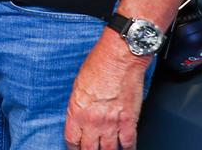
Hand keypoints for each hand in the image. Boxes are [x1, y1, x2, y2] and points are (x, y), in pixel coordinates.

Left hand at [64, 32, 148, 148]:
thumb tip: (81, 116)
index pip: (72, 139)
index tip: (76, 148)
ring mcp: (111, 123)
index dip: (74, 147)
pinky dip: (128, 149)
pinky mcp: (129, 121)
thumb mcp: (78, 86)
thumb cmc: (98, 66)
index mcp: (76, 111)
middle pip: (89, 149)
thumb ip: (79, 105)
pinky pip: (128, 143)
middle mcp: (93, 121)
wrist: (119, 59)